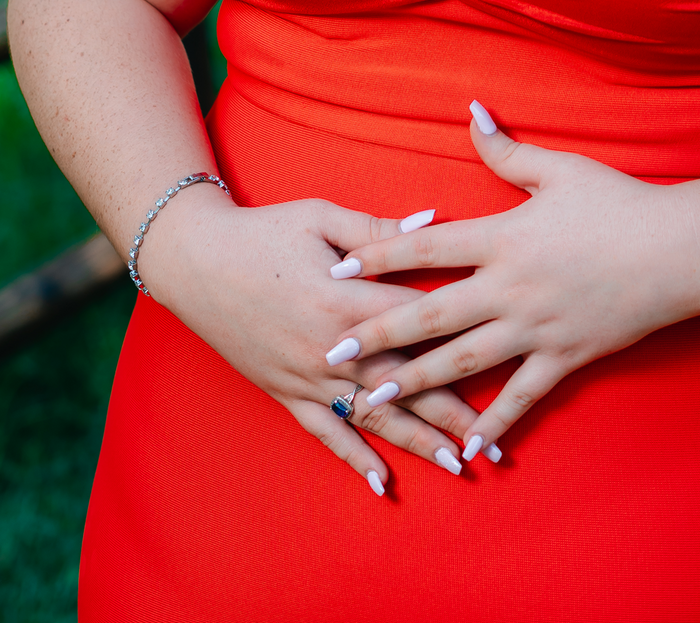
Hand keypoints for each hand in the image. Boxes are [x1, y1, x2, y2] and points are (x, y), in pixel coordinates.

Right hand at [138, 185, 491, 493]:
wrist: (195, 260)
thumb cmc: (264, 229)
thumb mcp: (322, 216)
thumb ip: (379, 228)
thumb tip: (433, 220)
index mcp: (344, 298)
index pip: (418, 323)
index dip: (462, 342)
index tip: (504, 364)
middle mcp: (330, 348)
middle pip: (404, 384)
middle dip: (452, 413)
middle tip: (495, 442)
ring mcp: (306, 375)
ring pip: (372, 417)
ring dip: (417, 442)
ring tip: (457, 465)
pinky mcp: (284, 391)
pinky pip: (324, 433)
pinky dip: (353, 459)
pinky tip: (381, 483)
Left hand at [322, 104, 699, 460]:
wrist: (679, 250)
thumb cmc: (618, 202)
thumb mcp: (559, 168)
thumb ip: (506, 150)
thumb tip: (471, 111)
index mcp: (504, 237)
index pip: (427, 247)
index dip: (379, 255)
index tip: (337, 269)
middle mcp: (510, 287)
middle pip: (430, 315)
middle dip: (376, 335)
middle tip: (331, 353)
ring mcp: (536, 328)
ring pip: (464, 361)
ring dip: (415, 383)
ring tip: (373, 401)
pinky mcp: (566, 357)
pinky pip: (524, 396)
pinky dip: (498, 422)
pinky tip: (470, 445)